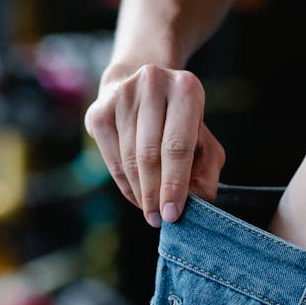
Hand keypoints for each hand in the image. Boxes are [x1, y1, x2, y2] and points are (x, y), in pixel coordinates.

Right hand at [84, 63, 225, 226]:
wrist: (143, 90)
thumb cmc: (181, 125)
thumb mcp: (205, 143)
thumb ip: (206, 173)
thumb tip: (196, 205)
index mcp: (186, 89)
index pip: (177, 146)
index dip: (174, 184)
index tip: (173, 214)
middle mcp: (152, 85)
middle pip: (149, 154)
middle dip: (154, 194)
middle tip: (159, 220)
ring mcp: (121, 96)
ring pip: (129, 158)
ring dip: (140, 192)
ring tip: (150, 211)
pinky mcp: (99, 111)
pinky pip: (111, 159)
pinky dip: (125, 184)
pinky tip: (137, 195)